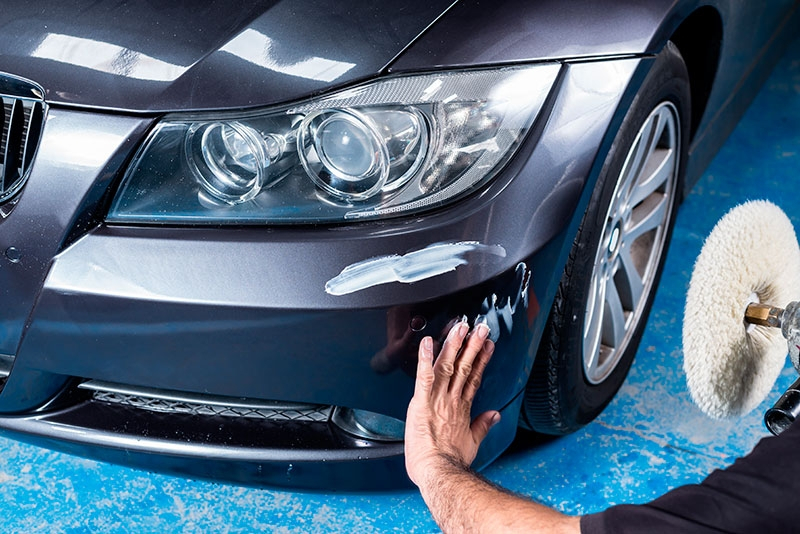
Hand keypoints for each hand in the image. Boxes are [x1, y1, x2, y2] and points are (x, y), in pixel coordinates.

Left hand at [405, 320, 498, 486]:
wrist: (438, 473)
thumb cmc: (451, 462)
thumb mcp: (472, 442)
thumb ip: (483, 425)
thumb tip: (495, 415)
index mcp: (462, 407)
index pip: (474, 377)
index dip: (481, 359)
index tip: (487, 345)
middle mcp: (452, 399)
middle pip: (464, 366)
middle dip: (472, 345)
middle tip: (479, 327)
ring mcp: (438, 399)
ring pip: (447, 366)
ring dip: (454, 345)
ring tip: (459, 327)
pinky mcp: (422, 402)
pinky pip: (424, 377)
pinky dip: (425, 359)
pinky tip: (427, 343)